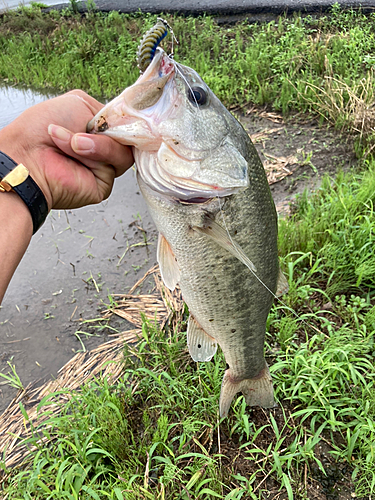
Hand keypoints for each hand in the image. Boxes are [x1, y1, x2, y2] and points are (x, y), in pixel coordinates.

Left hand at [0, 89, 133, 210]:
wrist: (28, 156)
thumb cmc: (41, 128)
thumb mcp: (79, 103)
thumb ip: (110, 112)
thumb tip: (130, 124)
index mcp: (96, 129)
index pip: (125, 124)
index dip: (124, 120)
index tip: (119, 115)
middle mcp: (101, 149)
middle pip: (128, 139)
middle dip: (107, 130)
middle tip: (87, 128)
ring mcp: (103, 167)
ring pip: (123, 152)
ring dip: (97, 143)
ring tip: (74, 142)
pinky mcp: (104, 184)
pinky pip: (114, 165)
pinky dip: (95, 154)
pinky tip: (76, 152)